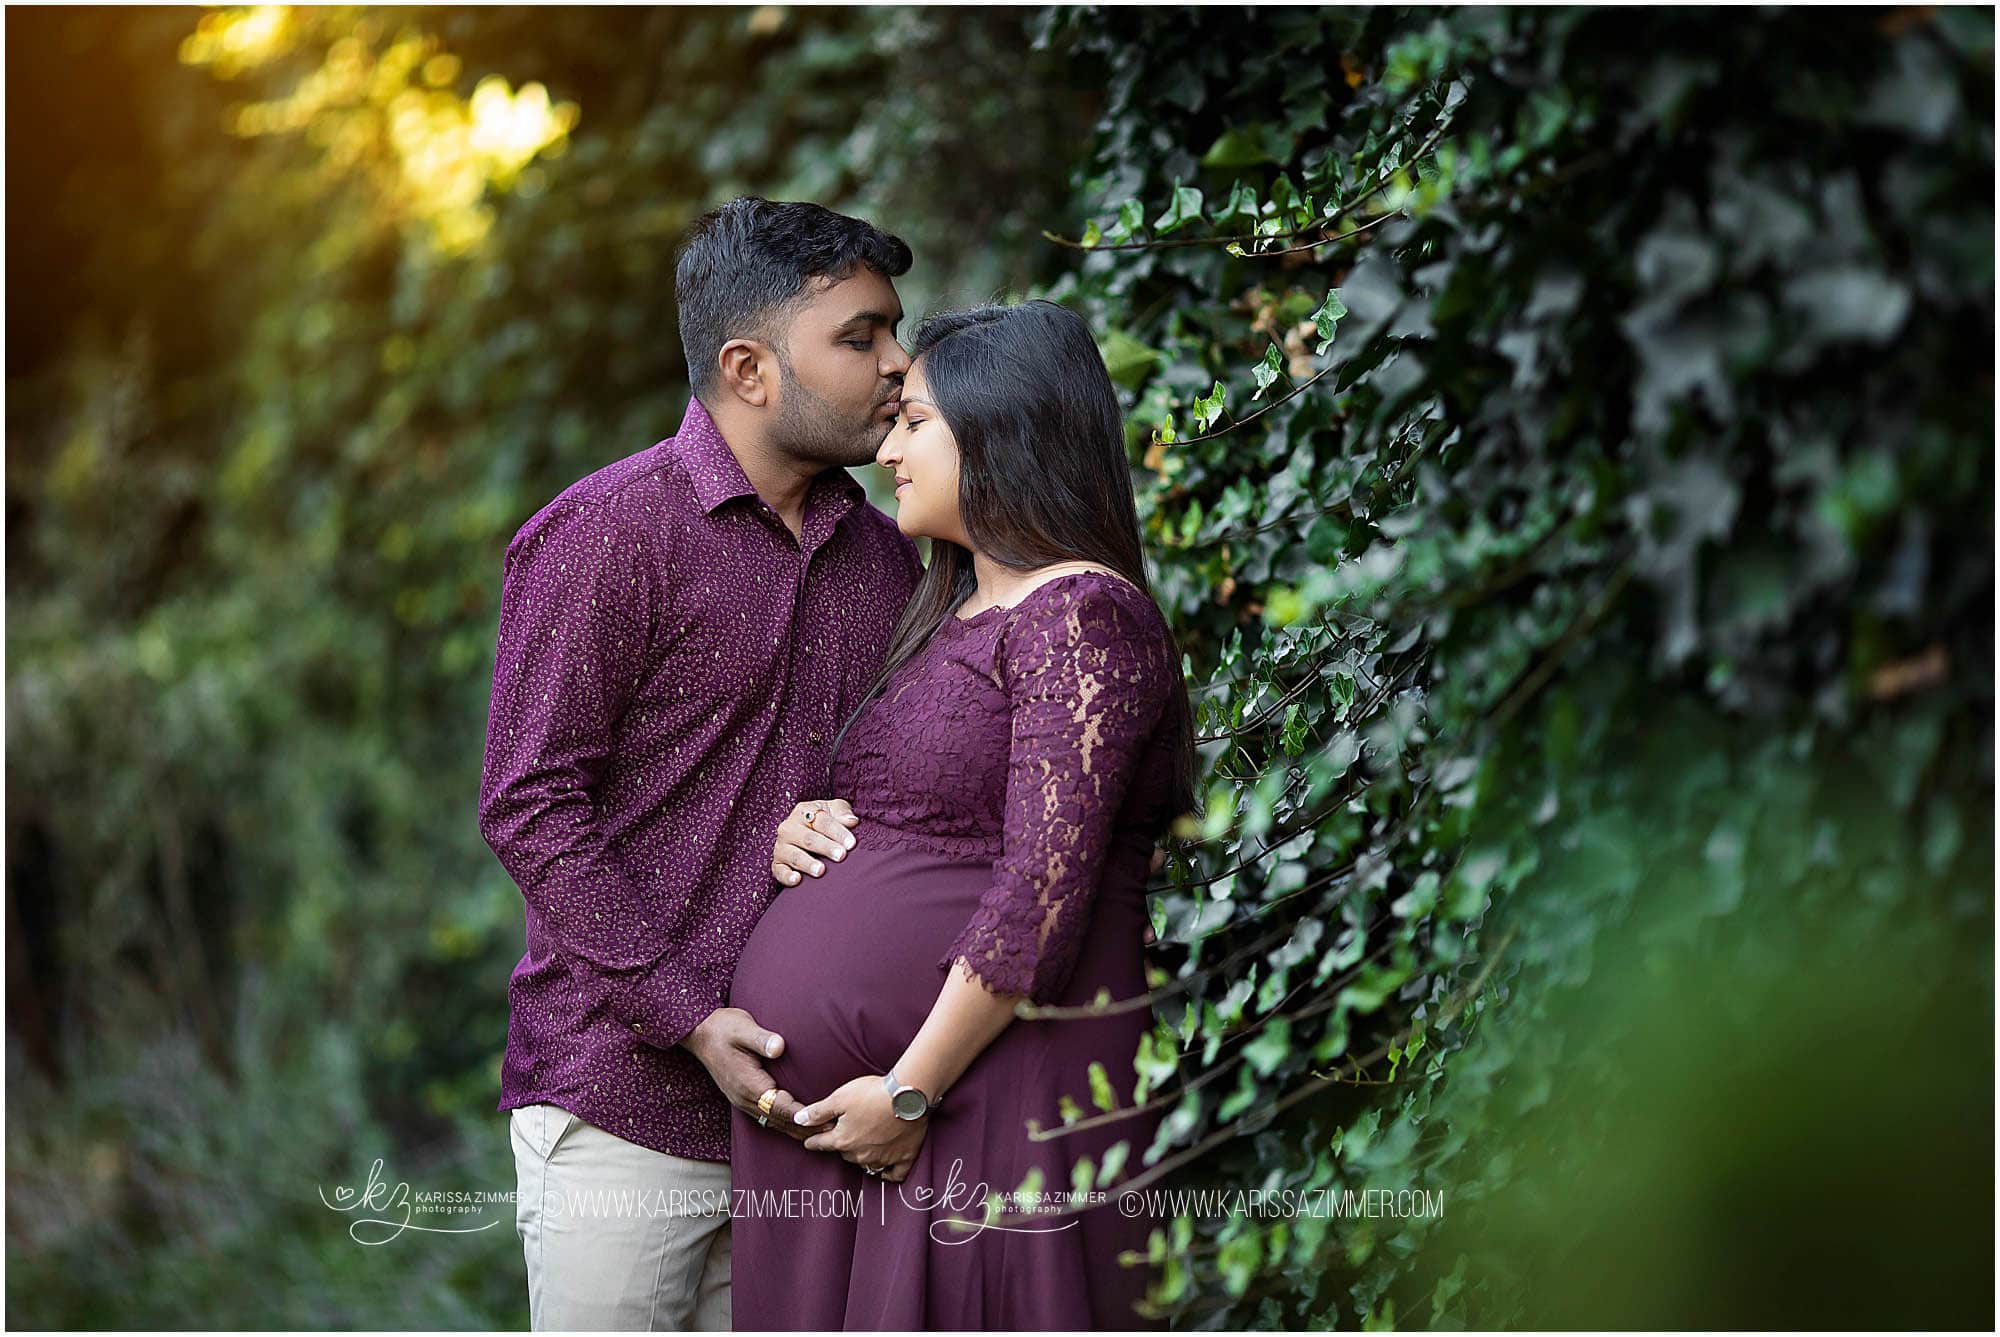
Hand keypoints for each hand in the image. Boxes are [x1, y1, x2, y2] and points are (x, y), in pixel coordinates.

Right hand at [682, 1007, 830, 1141]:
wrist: (701, 1033)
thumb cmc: (724, 1028)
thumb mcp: (742, 1028)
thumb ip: (761, 1039)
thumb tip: (779, 1046)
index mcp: (748, 1085)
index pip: (780, 1107)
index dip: (802, 1115)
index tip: (823, 1118)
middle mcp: (746, 1098)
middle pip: (779, 1121)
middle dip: (805, 1127)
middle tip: (833, 1130)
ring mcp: (743, 1100)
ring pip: (773, 1122)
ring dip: (796, 1129)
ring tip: (822, 1134)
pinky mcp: (744, 1097)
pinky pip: (767, 1117)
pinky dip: (785, 1123)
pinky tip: (799, 1124)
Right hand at [771, 798, 858, 886]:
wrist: (805, 832)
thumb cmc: (824, 821)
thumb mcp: (834, 810)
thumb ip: (843, 813)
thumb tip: (852, 821)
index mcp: (804, 812)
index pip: (822, 821)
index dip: (838, 832)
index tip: (851, 844)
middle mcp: (789, 828)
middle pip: (809, 839)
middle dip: (825, 847)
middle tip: (841, 856)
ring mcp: (781, 847)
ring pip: (794, 856)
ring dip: (808, 863)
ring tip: (821, 871)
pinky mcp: (777, 864)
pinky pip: (780, 871)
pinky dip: (787, 876)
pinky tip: (797, 880)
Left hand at [796, 1074, 927, 1180]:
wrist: (907, 1095)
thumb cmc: (872, 1093)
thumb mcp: (839, 1097)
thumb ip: (818, 1112)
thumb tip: (798, 1121)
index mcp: (843, 1140)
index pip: (821, 1144)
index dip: (814, 1141)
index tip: (809, 1142)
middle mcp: (860, 1154)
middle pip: (844, 1152)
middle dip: (841, 1144)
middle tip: (845, 1132)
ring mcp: (883, 1158)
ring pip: (866, 1162)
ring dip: (862, 1155)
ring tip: (864, 1145)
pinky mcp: (904, 1157)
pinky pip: (894, 1174)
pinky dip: (888, 1173)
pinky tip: (885, 1169)